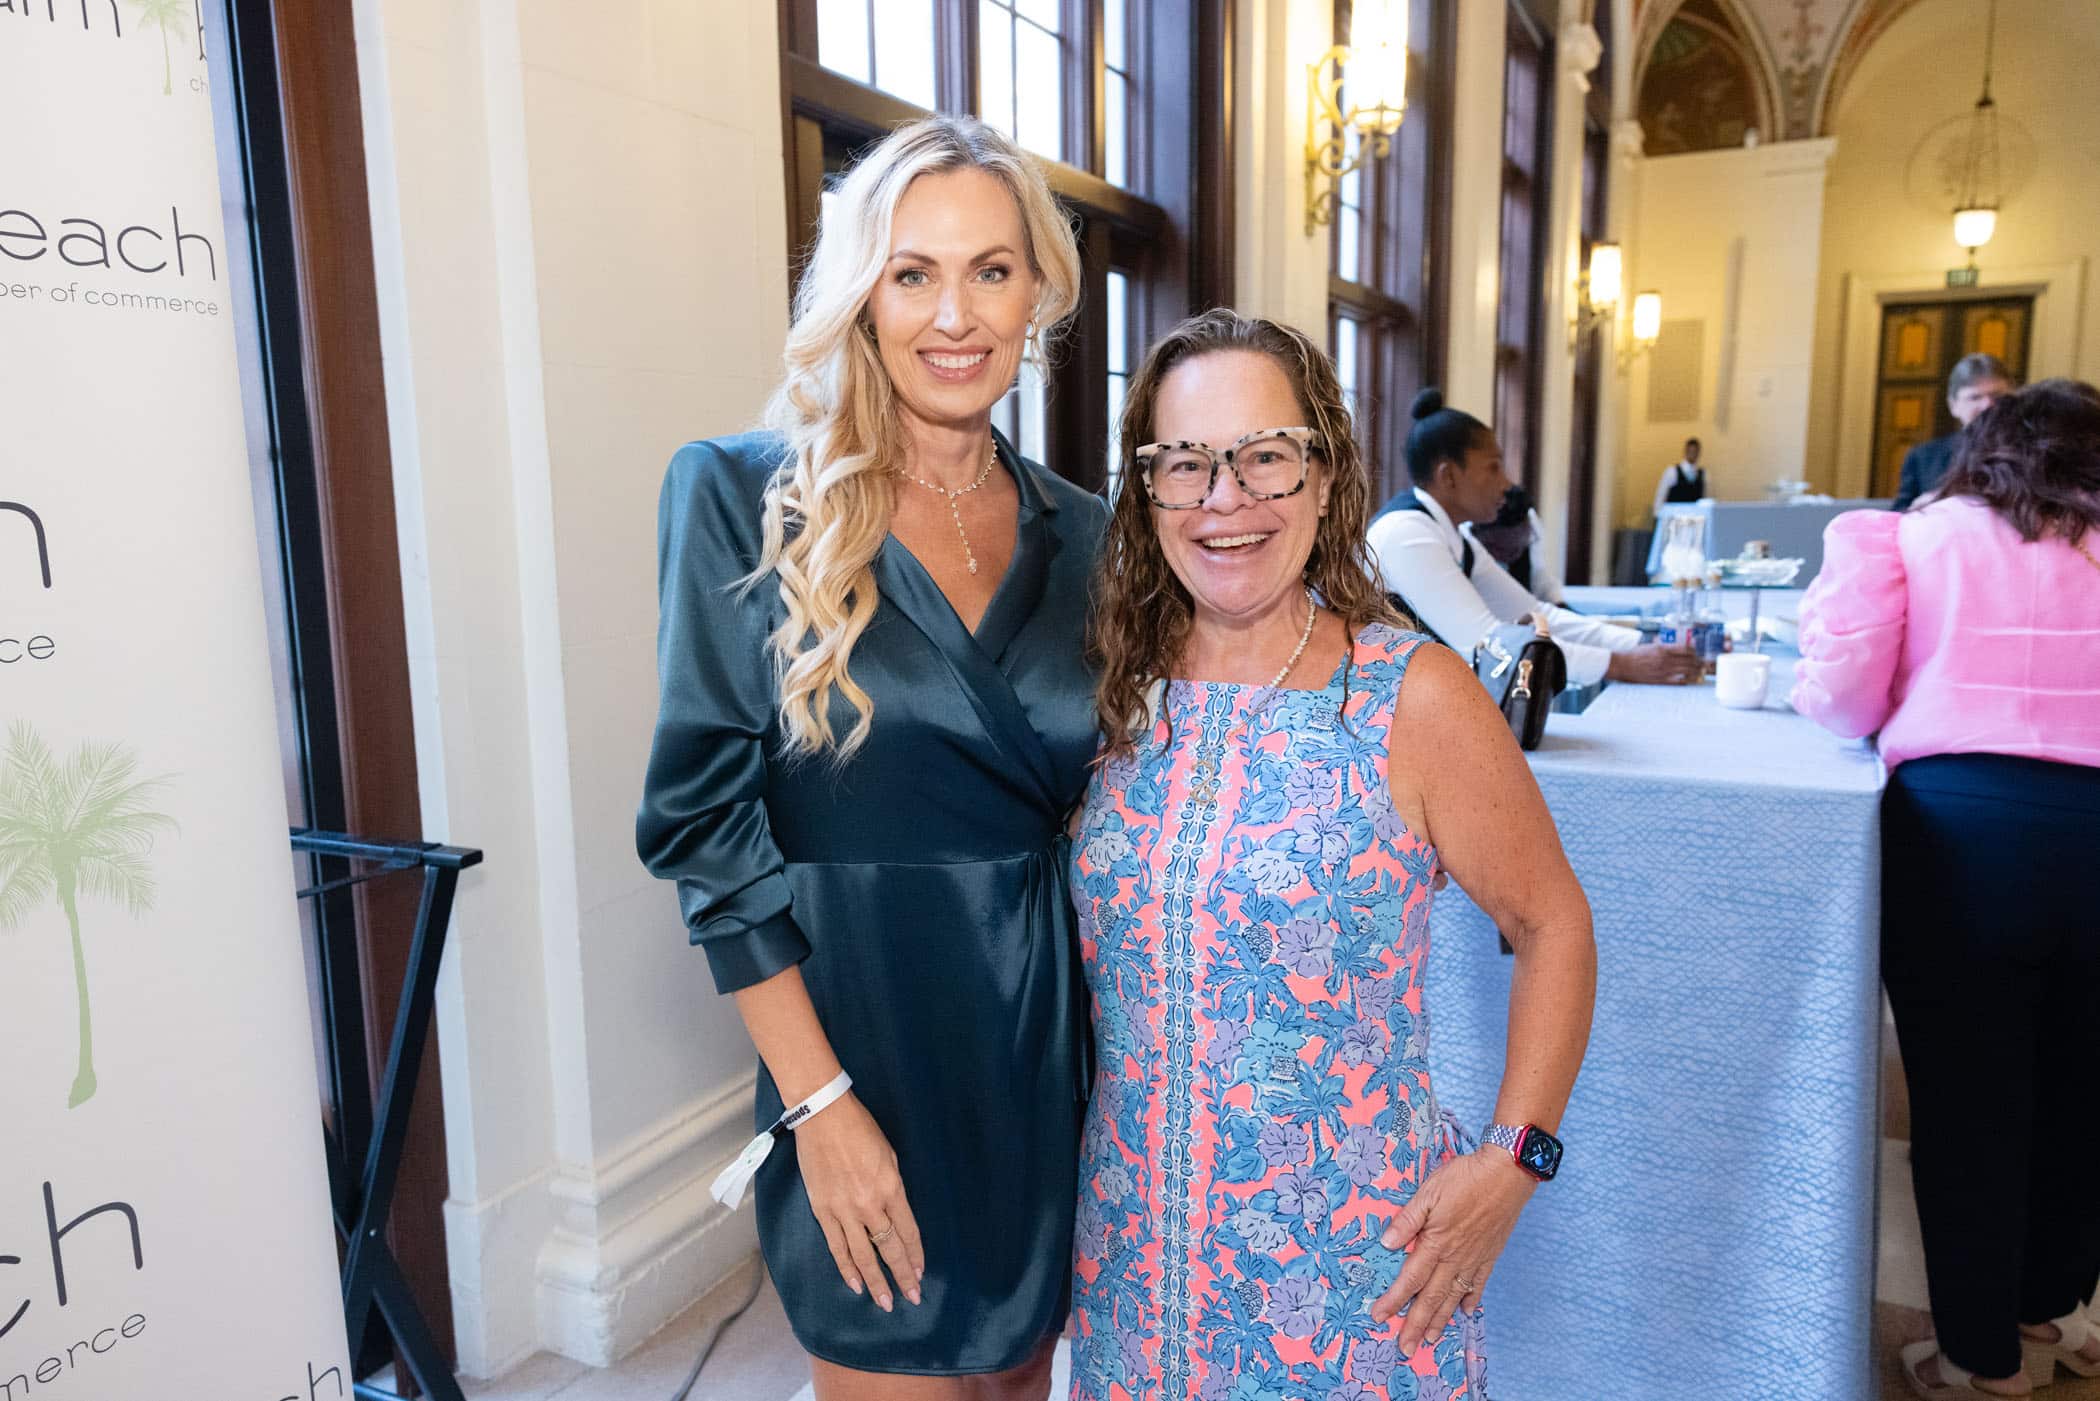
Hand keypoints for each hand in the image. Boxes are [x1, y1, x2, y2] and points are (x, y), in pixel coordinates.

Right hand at [793, 1092, 924, 1310]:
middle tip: (911, 1298)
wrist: (823, 1117)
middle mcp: (870, 1205)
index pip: (908, 1232)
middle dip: (902, 1276)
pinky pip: (837, 1247)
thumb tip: (894, 1212)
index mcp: (892, 1189)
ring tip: (885, 1302)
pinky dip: (846, 1268)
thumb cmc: (860, 1129)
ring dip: (876, 1282)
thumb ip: (893, 1188)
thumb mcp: (890, 1156)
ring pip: (863, 1256)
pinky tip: (855, 1285)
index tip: (920, 1274)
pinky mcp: (822, 1211)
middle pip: (890, 1249)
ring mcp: (844, 1211)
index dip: (915, 1256)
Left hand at [1371, 1150, 1535, 1352]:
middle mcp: (1455, 1258)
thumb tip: (1387, 1243)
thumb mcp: (1429, 1192)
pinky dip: (1471, 1299)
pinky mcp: (1491, 1254)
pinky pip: (1479, 1283)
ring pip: (1454, 1297)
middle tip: (1405, 1348)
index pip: (1410, 1279)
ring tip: (1430, 1338)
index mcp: (1436, 1243)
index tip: (1379, 1317)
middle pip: (1432, 1298)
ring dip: (1441, 1319)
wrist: (1508, 1173)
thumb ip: (1407, 1220)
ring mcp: (1475, 1258)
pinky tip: (1467, 1312)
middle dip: (1416, 1324)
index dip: (1393, 1300)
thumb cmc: (1465, 1178)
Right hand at [1607, 641, 1702, 684]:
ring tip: (1701, 671)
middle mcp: (1666, 660)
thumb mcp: (1650, 645)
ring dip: (1696, 671)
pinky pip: (1679, 681)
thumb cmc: (1635, 654)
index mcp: (1663, 649)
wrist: (1624, 666)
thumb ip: (1663, 644)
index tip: (1697, 652)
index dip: (1694, 651)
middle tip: (1703, 662)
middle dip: (1699, 662)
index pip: (1686, 649)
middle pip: (1689, 660)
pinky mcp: (1661, 680)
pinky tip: (1691, 679)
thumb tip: (1673, 643)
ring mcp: (1664, 671)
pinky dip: (1687, 680)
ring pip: (1687, 671)